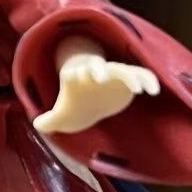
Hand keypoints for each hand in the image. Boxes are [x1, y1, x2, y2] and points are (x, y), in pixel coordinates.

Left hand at [32, 50, 159, 137]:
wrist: (89, 98)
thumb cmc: (73, 104)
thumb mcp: (60, 114)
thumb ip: (50, 120)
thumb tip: (38, 125)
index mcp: (74, 78)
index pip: (71, 73)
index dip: (72, 74)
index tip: (72, 78)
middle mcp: (93, 73)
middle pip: (95, 67)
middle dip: (96, 69)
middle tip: (99, 77)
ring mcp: (111, 74)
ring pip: (121, 70)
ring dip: (128, 76)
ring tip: (138, 88)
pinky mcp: (127, 78)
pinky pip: (139, 75)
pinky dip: (147, 79)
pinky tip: (153, 91)